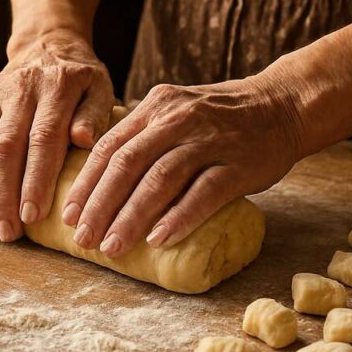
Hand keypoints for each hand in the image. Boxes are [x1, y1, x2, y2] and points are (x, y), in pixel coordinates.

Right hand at [0, 30, 113, 241]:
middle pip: (3, 147)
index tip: (32, 216)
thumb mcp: (101, 89)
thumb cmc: (81, 80)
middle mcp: (19, 88)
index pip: (43, 138)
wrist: (49, 45)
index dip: (35, 180)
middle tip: (7, 232)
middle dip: (2, 195)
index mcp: (56, 88)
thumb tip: (83, 141)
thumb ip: (96, 115)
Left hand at [61, 75, 304, 256]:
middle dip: (100, 205)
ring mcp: (210, 140)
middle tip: (83, 239)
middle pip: (127, 164)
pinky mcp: (239, 163)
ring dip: (131, 216)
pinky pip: (204, 193)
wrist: (283, 105)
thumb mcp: (176, 111)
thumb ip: (143, 135)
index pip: (110, 146)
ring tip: (112, 247)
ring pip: (160, 179)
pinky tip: (158, 240)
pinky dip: (178, 217)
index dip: (86, 183)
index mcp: (156, 107)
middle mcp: (178, 119)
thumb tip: (101, 182)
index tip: (68, 215)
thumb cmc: (221, 118)